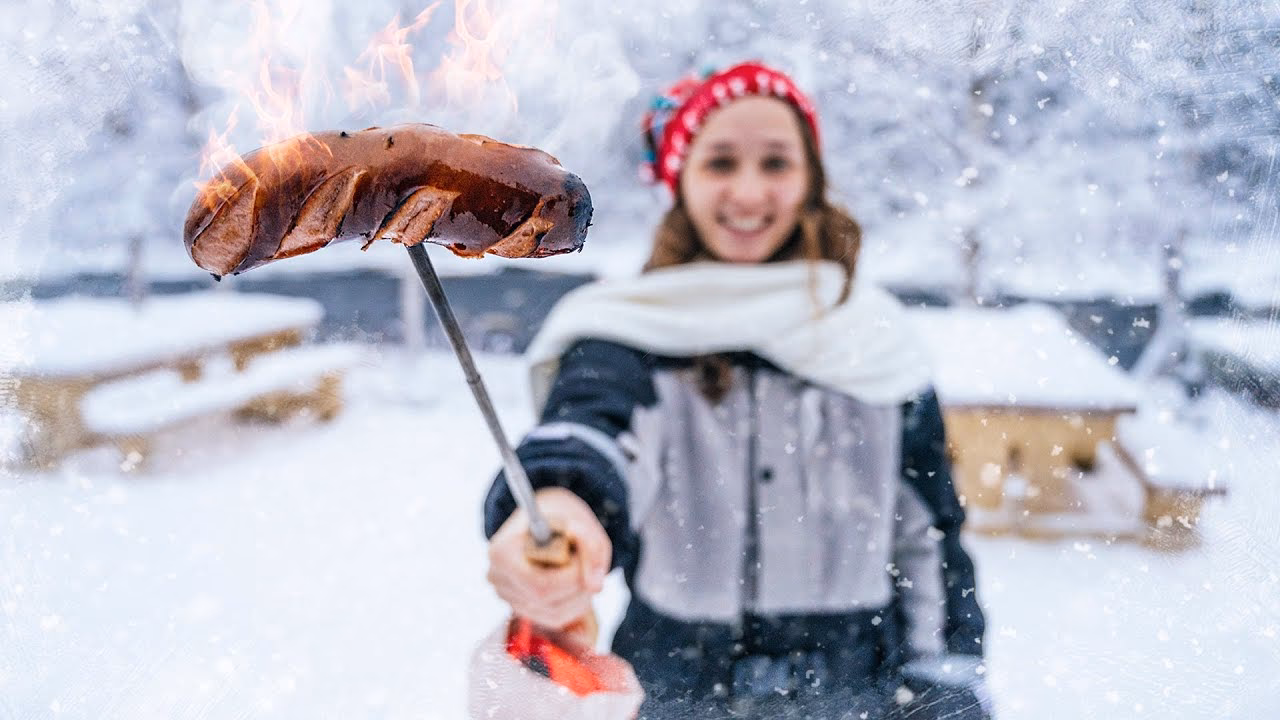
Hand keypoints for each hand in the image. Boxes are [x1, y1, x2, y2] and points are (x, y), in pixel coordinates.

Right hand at [486, 487, 611, 629]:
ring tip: (583, 572)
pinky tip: (576, 585)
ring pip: (553, 614)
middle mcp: (497, 577)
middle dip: (578, 587)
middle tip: (588, 565)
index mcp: (502, 552)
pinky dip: (574, 605)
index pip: (540, 583)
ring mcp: (505, 595)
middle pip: (545, 601)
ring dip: (580, 598)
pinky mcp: (519, 607)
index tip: (582, 558)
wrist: (543, 522)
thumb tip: (595, 587)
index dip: (571, 577)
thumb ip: (591, 548)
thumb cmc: (559, 520)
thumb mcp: (579, 523)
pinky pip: (553, 619)